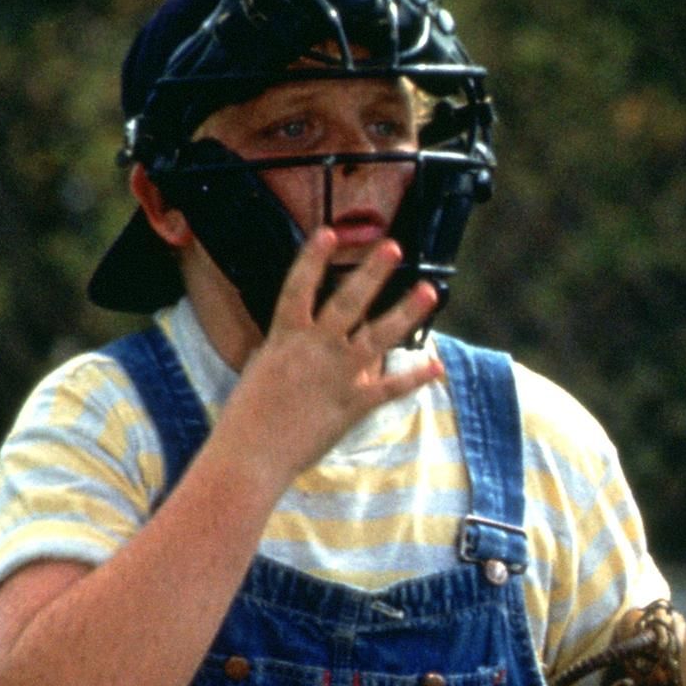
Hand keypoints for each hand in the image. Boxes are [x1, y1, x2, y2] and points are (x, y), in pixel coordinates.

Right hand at [218, 229, 445, 487]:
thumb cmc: (249, 413)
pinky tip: (437, 366)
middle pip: (349, 301)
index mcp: (286, 335)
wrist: (252, 453)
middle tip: (393, 247)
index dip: (313, 258)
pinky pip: (392, 386)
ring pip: (379, 335)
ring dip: (406, 311)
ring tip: (429, 290)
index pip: (299, 286)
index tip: (328, 232)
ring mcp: (339, 373)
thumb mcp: (263, 367)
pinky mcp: (355, 402)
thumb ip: (290, 347)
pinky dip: (416, 377)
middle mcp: (316, 347)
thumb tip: (306, 335)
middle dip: (372, 272)